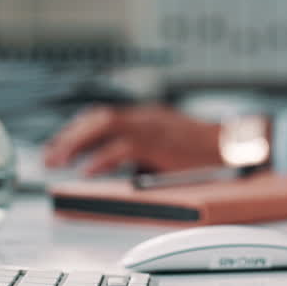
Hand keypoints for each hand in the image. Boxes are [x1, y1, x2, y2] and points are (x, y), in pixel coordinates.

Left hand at [43, 105, 222, 175]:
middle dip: (69, 136)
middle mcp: (148, 116)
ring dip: (76, 143)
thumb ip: (143, 150)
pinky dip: (101, 158)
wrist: (237, 147)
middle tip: (49, 157)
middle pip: (98, 117)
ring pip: (104, 125)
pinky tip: (87, 169)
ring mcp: (154, 126)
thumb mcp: (171, 145)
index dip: (76, 131)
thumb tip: (113, 166)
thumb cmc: (208, 153)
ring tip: (58, 160)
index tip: (58, 147)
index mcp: (149, 116)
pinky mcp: (160, 143)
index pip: (103, 116)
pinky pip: (123, 146)